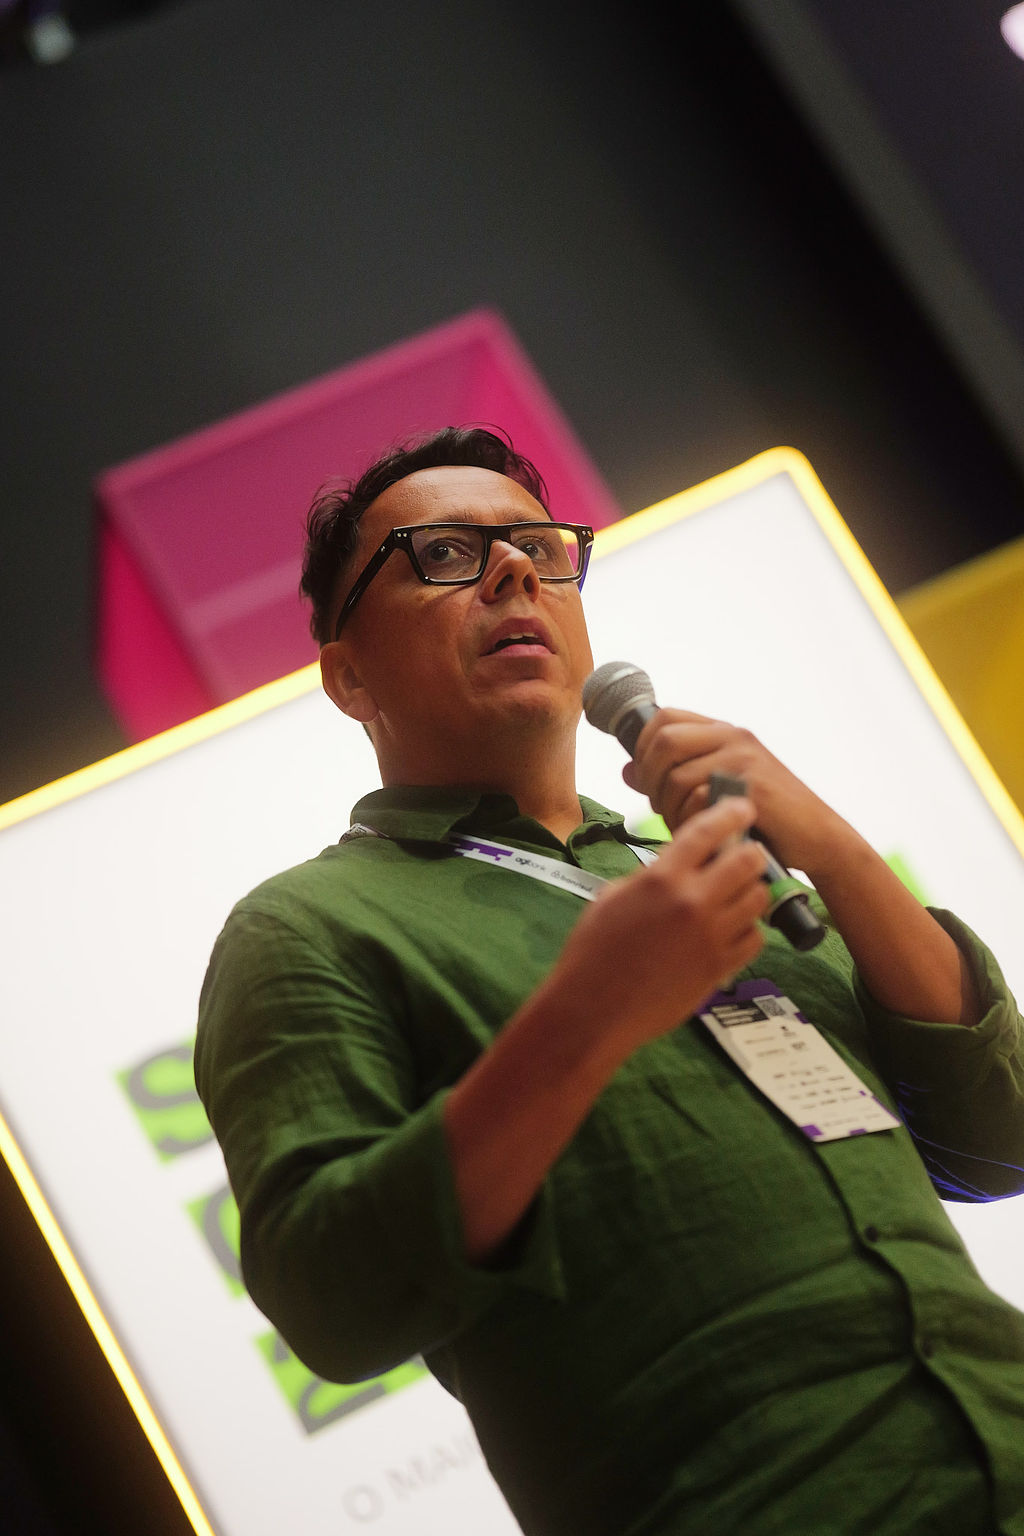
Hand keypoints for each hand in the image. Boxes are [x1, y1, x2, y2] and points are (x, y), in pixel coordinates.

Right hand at [553, 796, 769, 1056]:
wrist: (594, 1009)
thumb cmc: (593, 952)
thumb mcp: (613, 897)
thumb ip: (652, 877)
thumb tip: (676, 867)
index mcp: (662, 878)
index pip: (708, 830)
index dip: (731, 813)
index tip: (743, 807)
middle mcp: (693, 901)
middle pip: (747, 861)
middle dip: (750, 853)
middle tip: (745, 855)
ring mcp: (711, 936)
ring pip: (757, 899)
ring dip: (751, 891)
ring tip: (736, 894)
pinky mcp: (720, 968)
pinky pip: (755, 939)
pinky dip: (748, 930)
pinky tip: (731, 931)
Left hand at [622, 707, 845, 879]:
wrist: (817, 838)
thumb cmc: (764, 817)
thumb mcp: (715, 789)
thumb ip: (674, 776)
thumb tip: (628, 770)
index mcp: (723, 732)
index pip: (664, 718)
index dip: (642, 746)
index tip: (644, 778)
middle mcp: (733, 737)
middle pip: (664, 740)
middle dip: (650, 778)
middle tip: (659, 805)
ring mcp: (744, 758)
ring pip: (676, 775)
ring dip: (669, 808)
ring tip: (683, 825)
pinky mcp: (751, 784)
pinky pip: (698, 796)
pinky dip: (690, 820)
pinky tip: (703, 832)